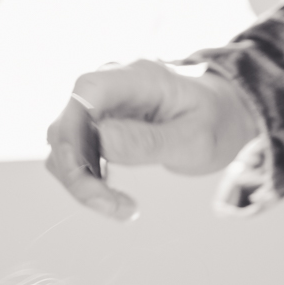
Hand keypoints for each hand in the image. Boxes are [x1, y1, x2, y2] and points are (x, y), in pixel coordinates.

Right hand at [45, 60, 259, 220]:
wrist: (220, 117)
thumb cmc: (214, 122)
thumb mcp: (195, 138)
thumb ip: (148, 140)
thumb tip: (100, 140)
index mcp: (138, 76)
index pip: (87, 91)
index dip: (75, 129)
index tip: (88, 171)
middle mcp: (108, 86)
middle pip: (66, 124)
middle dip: (77, 171)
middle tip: (111, 206)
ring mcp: (97, 106)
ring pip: (63, 146)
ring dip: (80, 182)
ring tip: (120, 207)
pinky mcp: (92, 127)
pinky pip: (73, 156)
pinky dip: (86, 181)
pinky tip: (114, 197)